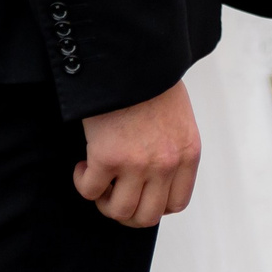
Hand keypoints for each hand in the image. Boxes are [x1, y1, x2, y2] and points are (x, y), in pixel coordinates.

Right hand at [75, 81, 199, 227]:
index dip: (153, 204)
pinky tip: (83, 164)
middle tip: (113, 192)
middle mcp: (166, 164)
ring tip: (99, 179)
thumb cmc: (151, 80)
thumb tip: (153, 175)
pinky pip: (90, 190)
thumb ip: (172, 148)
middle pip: (147, 216)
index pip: (176, 203)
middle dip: (127, 211)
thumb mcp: (178, 118)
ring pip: (120, 211)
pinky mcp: (107, 157)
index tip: (138, 192)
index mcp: (187, 153)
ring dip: (104, 201)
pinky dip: (83, 182)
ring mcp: (138, 164)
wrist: (132, 55)